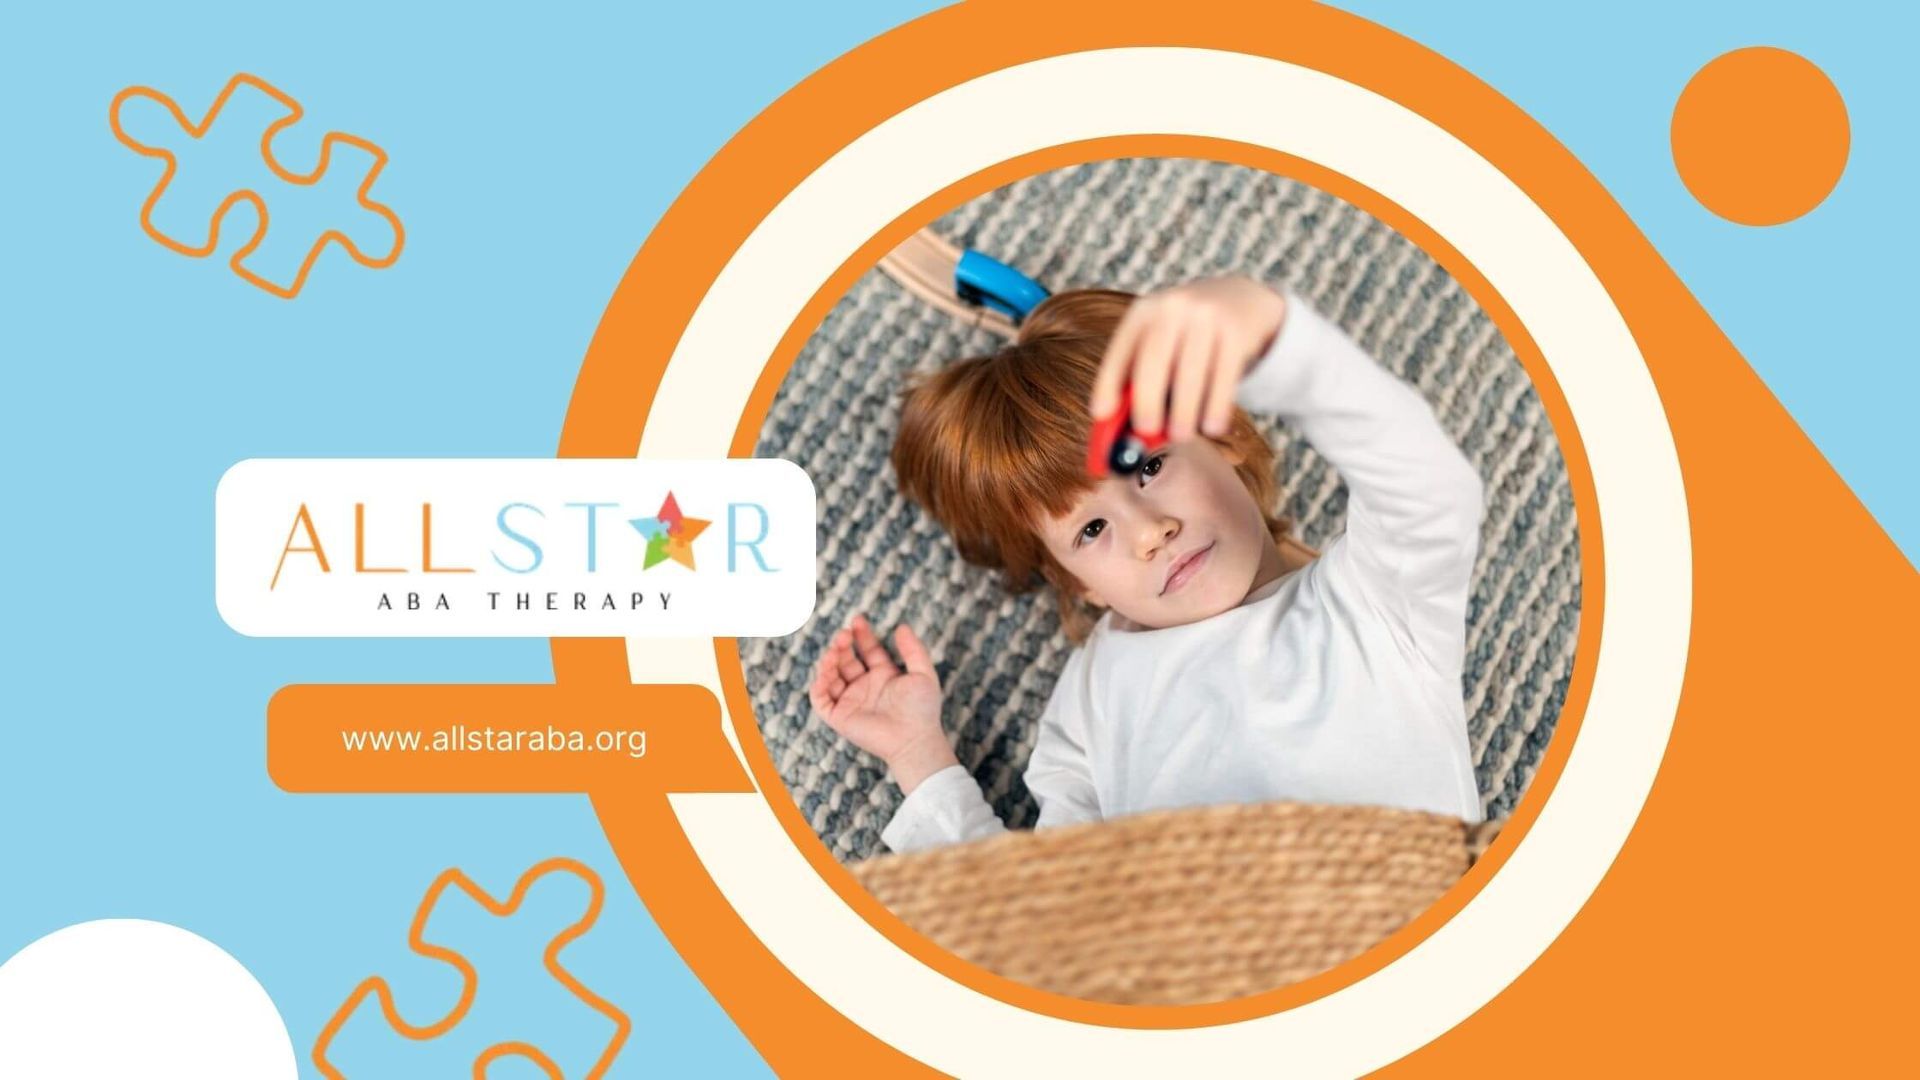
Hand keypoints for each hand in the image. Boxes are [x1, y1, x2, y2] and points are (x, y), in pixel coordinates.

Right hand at [808, 614, 956, 791]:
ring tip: (835, 651)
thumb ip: (913, 649)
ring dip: (829, 661)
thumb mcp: (923, 673)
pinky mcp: (840, 717)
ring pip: (830, 676)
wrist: (914, 738)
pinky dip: (818, 686)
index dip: (861, 635)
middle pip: (846, 660)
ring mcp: (851, 701)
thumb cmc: (922, 709)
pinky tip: (826, 673)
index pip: (868, 650)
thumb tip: (901, 626)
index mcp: (884, 676)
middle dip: (842, 645)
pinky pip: (821, 700)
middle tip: (844, 635)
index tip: (858, 620)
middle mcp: (865, 687)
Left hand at [1089, 276, 1288, 442]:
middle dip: (1147, 400)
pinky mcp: (1236, 332)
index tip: (1101, 414)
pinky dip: (1216, 407)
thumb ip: (1141, 372)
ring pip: (1190, 373)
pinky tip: (1212, 428)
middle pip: (1153, 359)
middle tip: (1146, 432)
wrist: (1241, 299)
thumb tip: (1121, 425)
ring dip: (1184, 411)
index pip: (1120, 350)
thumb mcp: (1162, 337)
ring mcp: (1206, 317)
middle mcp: (1172, 307)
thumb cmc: (1189, 333)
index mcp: (1144, 311)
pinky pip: (1223, 377)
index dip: (1107, 383)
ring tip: (1181, 436)